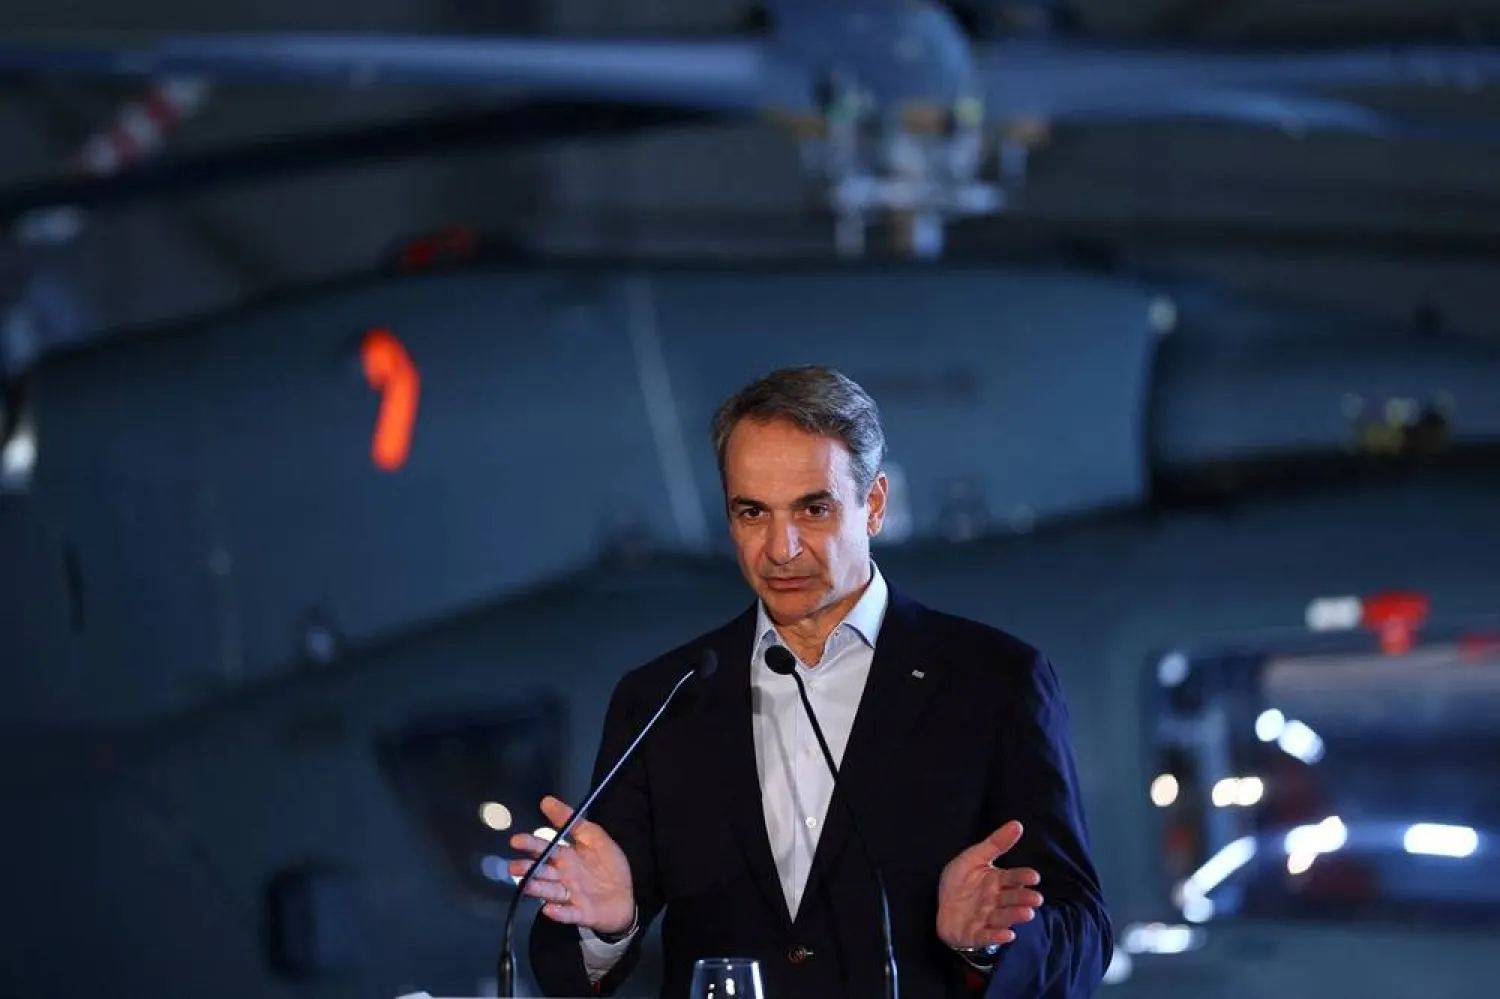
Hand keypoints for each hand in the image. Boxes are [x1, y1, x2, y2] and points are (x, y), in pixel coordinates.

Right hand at [508, 795, 634, 934]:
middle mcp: (564, 876)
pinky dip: (558, 912)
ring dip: (536, 888)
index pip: (545, 848)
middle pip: (542, 871)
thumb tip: (547, 801)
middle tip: (514, 866)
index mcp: (566, 857)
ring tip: (526, 884)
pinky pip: (568, 913)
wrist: (628, 895)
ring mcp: (571, 896)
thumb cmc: (609, 866)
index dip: (531, 844)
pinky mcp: (581, 913)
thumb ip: (572, 820)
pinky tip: (549, 909)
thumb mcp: (594, 837)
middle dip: (527, 869)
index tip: (516, 840)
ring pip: (549, 891)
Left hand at [937, 820, 1043, 949]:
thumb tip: (1017, 824)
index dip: (1022, 877)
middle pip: (1011, 899)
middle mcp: (995, 901)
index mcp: (997, 881)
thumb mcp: (975, 857)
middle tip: (1036, 899)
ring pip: (1003, 917)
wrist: (941, 906)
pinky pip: (986, 935)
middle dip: (1023, 899)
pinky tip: (1008, 935)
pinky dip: (997, 936)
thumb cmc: (962, 881)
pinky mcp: (975, 934)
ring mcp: (986, 918)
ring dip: (1014, 916)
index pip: (1012, 878)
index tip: (1033, 876)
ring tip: (1027, 914)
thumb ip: (996, 843)